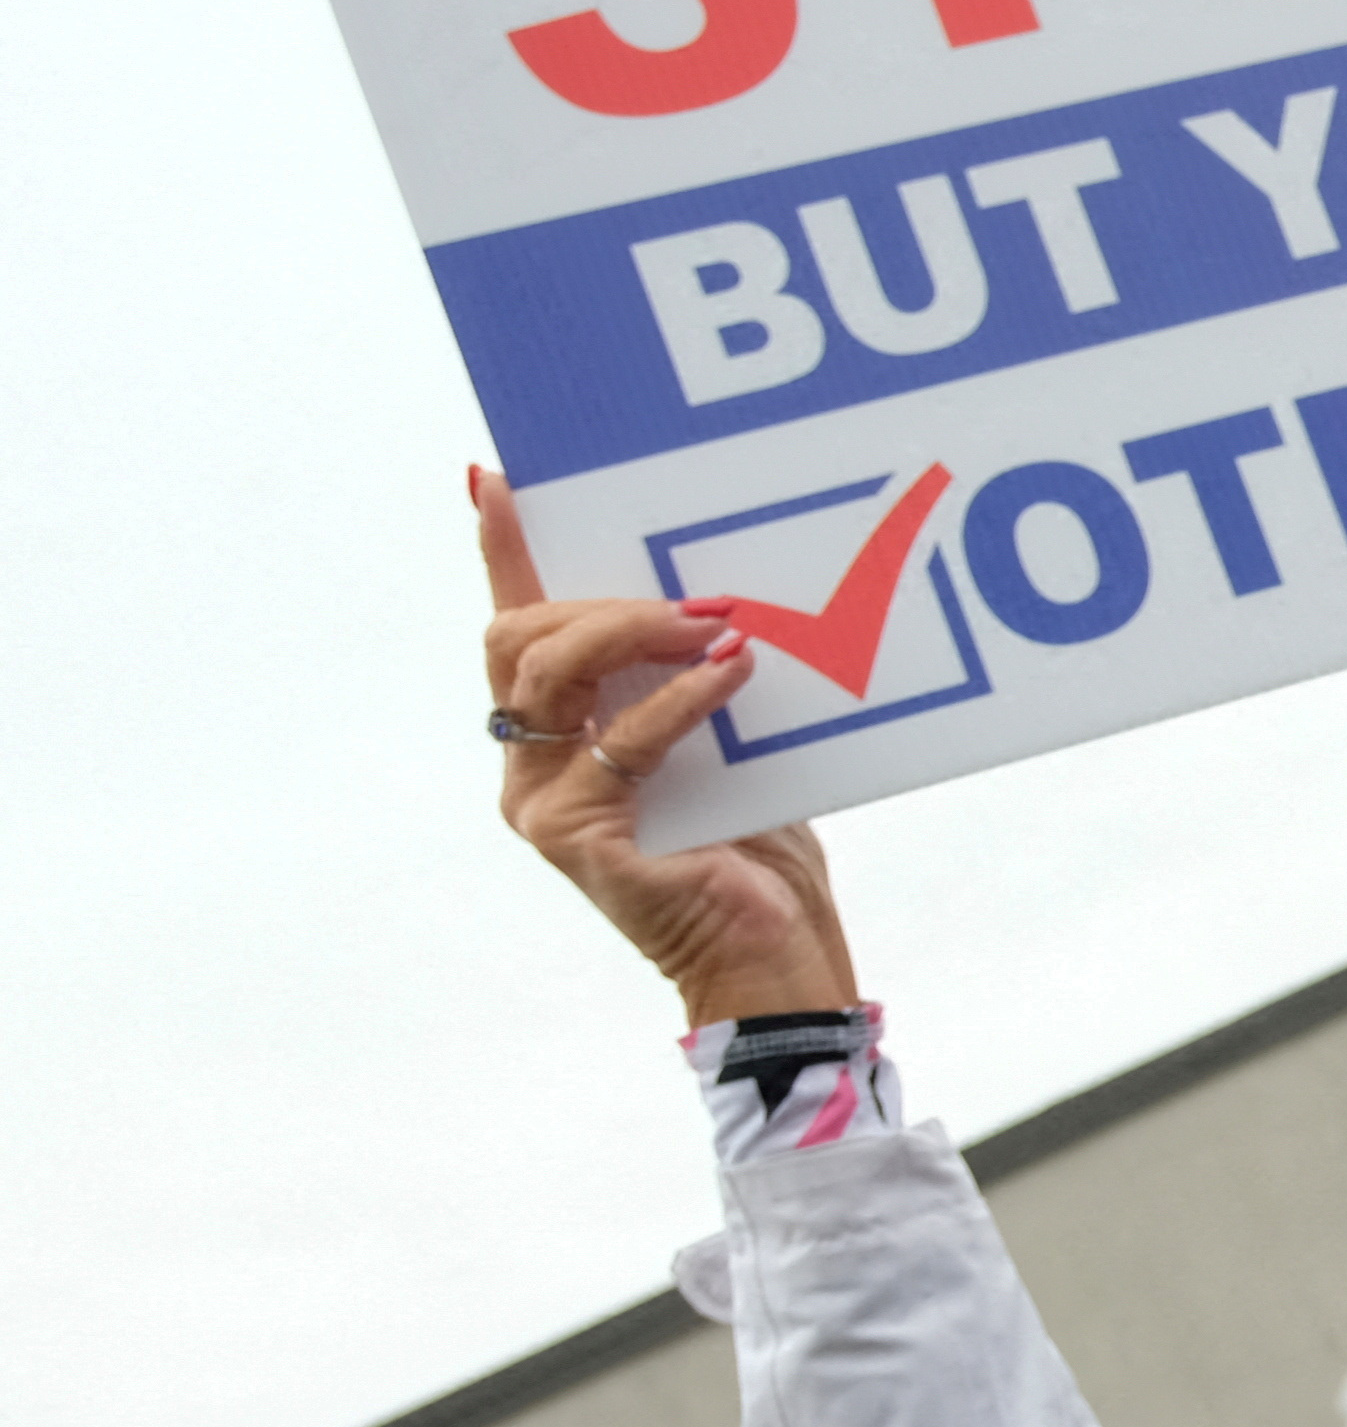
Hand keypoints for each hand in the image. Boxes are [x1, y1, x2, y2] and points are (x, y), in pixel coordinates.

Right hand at [476, 465, 857, 1022]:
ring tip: (715, 626)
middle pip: (522, 636)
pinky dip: (680, 698)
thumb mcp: (727, 736)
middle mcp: (530, 762)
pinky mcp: (575, 834)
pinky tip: (729, 673)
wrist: (770, 947)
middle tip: (696, 599)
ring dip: (631, 632)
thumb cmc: (755, 843)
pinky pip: (620, 740)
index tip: (495, 479)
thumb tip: (721, 595)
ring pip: (548, 672)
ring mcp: (542, 800)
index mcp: (559, 730)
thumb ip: (694, 674)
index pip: (516, 623)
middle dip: (602, 599)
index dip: (503, 551)